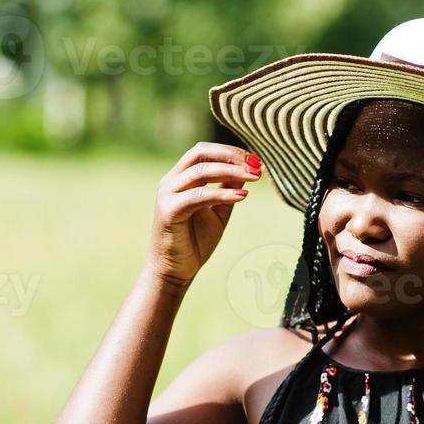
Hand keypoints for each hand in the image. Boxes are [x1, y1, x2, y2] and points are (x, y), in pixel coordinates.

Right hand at [146, 143, 260, 287]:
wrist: (175, 271)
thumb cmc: (195, 242)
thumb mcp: (219, 210)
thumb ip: (229, 189)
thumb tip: (248, 168)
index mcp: (181, 179)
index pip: (204, 152)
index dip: (231, 152)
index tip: (256, 161)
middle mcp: (171, 182)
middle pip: (200, 153)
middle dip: (231, 155)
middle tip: (256, 164)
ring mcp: (167, 195)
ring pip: (200, 171)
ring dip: (231, 171)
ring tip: (255, 177)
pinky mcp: (168, 211)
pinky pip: (199, 195)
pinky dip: (222, 193)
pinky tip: (242, 197)